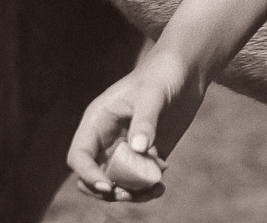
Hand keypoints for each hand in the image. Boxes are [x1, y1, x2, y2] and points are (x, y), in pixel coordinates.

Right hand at [66, 50, 203, 201]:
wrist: (186, 71)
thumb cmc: (162, 74)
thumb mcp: (153, 94)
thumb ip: (146, 120)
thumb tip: (139, 149)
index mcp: (97, 122)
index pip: (80, 156)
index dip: (88, 174)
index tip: (108, 186)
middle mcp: (107, 139)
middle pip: (93, 176)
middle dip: (107, 191)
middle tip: (128, 194)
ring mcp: (126, 149)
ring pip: (117, 183)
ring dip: (131, 194)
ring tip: (154, 189)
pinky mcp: (146, 155)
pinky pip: (139, 181)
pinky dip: (147, 188)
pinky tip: (161, 184)